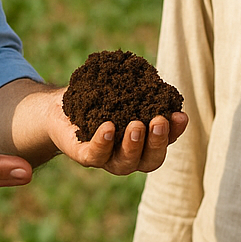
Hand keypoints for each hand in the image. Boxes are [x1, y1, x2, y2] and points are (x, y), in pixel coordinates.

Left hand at [46, 90, 187, 174]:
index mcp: (144, 141)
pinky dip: (103, 143)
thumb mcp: (121, 91)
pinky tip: (108, 127)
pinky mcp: (85, 155)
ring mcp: (107, 158)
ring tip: (136, 126)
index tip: (180, 115)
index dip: (175, 131)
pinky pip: (96, 155)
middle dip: (157, 142)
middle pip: (150, 160)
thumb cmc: (97, 99)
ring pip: (125, 163)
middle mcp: (129, 155)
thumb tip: (153, 78)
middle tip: (159, 121)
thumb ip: (138, 88)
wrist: (60, 109)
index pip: (166, 140)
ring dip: (134, 146)